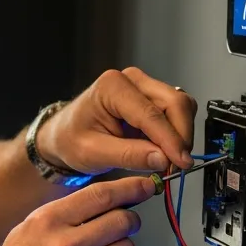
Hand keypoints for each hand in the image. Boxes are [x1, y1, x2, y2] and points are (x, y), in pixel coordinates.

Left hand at [37, 68, 196, 174]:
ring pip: (180, 107)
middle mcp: (131, 80)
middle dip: (181, 136)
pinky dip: (176, 133)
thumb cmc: (71, 139)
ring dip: (181, 135)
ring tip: (168, 161)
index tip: (181, 163)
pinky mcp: (151, 98)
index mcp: (112, 87)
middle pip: (175, 103)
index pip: (151, 114)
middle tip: (178, 165)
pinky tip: (164, 151)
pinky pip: (175, 113)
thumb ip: (129, 155)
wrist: (64, 136)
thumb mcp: (94, 153)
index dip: (170, 140)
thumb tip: (163, 159)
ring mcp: (144, 87)